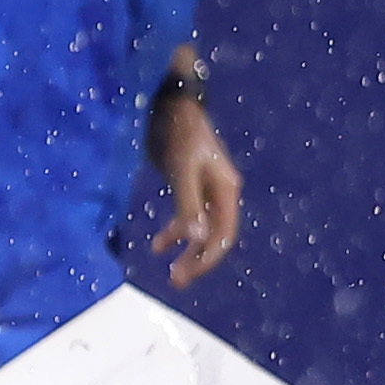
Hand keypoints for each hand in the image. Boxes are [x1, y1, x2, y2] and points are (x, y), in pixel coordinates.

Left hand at [151, 100, 244, 287]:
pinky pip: (187, 216)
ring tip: (171, 271)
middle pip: (214, 235)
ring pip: (200, 228)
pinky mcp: (188, 184)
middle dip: (197, 259)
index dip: (207, 258)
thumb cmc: (179, 133)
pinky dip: (175, 231)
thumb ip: (188, 205)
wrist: (170, 103)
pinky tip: (158, 245)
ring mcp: (205, 189)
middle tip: (176, 280)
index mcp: (226, 190)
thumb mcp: (182, 170)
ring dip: (187, 249)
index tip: (185, 274)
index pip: (223, 234)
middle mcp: (220, 192)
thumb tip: (197, 239)